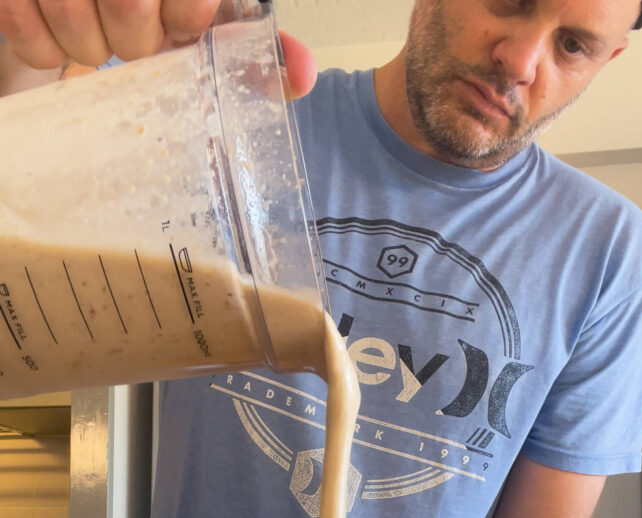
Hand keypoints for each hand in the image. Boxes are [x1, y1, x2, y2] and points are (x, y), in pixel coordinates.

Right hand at [0, 2, 316, 97]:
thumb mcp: (205, 18)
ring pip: (76, 22)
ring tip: (98, 39)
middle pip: (132, 10)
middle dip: (137, 40)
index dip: (187, 18)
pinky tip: (60, 40)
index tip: (180, 24)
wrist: (93, 0)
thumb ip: (256, 50)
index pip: (192, 3)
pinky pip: (24, 28)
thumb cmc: (158, 9)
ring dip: (88, 48)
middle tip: (136, 35)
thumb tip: (303, 75)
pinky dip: (42, 48)